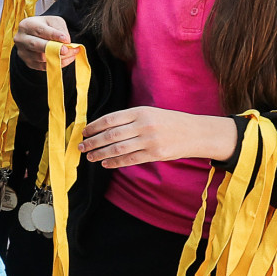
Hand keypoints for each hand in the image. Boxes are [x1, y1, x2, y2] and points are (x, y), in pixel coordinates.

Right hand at [15, 16, 75, 70]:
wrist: (35, 35)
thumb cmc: (45, 26)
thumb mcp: (54, 21)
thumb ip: (60, 29)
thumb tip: (65, 41)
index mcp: (26, 25)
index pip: (40, 30)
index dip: (53, 35)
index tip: (66, 39)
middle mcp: (21, 39)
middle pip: (35, 45)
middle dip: (52, 48)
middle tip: (66, 50)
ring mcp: (23, 52)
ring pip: (40, 58)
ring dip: (58, 57)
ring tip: (72, 53)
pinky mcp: (28, 63)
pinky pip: (43, 66)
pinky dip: (57, 64)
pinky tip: (67, 59)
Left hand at [79, 107, 239, 167]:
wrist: (195, 132)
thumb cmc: (168, 122)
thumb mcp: (150, 113)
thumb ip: (129, 119)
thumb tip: (103, 128)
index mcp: (140, 111)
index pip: (110, 119)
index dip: (94, 126)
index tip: (83, 132)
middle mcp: (144, 125)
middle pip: (111, 135)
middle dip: (93, 141)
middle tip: (81, 146)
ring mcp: (150, 140)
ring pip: (118, 148)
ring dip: (100, 154)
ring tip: (89, 157)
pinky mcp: (155, 154)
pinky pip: (130, 160)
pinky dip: (115, 162)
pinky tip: (105, 163)